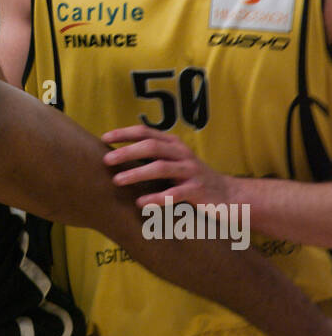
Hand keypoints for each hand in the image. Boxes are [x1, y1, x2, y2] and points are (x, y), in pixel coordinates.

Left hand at [102, 125, 233, 209]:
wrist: (230, 196)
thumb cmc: (192, 180)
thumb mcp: (174, 163)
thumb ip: (153, 157)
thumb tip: (117, 157)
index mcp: (174, 144)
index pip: (146, 132)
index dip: (125, 133)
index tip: (104, 138)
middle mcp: (182, 154)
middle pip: (151, 147)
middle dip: (127, 152)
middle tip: (106, 160)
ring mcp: (191, 172)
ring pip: (161, 168)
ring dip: (137, 173)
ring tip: (117, 181)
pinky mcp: (198, 191)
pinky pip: (175, 194)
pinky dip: (156, 198)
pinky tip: (140, 203)